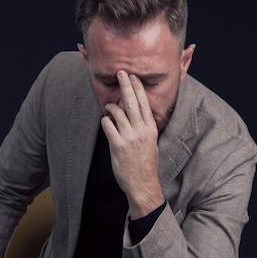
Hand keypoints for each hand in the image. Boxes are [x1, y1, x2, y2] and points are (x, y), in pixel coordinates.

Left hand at [101, 70, 164, 218]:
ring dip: (110, 107)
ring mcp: (129, 137)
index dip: (138, 88)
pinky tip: (105, 122)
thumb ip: (144, 128)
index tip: (133, 77)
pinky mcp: (117, 145)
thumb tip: (135, 114)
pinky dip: (105, 121)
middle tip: (120, 73)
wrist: (143, 184)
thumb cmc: (146, 164)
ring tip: (109, 107)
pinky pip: (107, 125)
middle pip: (132, 102)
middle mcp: (141, 130)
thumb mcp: (151, 143)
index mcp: (151, 129)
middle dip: (125, 85)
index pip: (144, 103)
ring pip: (117, 112)